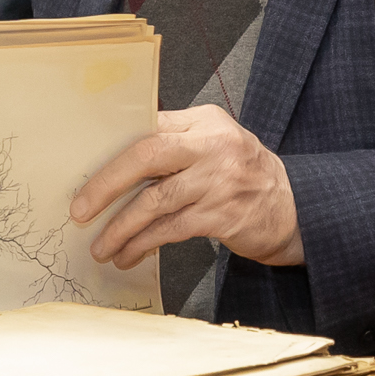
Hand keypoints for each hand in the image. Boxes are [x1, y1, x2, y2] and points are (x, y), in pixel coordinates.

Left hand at [71, 105, 302, 269]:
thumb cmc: (242, 175)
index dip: (111, 148)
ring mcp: (219, 181)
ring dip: (121, 228)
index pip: (148, 125)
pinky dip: (143, 244)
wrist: (294, 208)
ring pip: (155, 201)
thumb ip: (174, 145)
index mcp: (205, 121)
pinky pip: (171, 230)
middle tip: (80, 210)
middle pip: (147, 154)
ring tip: (100, 247)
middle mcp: (213, 145)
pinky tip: (128, 254)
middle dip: (106, 184)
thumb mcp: (214, 144)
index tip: (81, 168)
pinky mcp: (223, 216)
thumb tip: (110, 161)